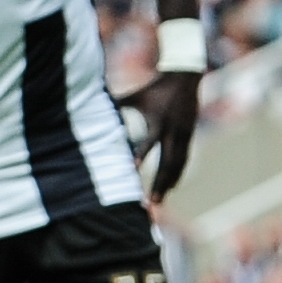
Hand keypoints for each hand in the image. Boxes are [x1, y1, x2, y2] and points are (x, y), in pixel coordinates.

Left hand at [118, 70, 200, 198]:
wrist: (185, 79)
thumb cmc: (154, 88)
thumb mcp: (136, 96)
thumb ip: (118, 103)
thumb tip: (92, 104)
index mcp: (158, 121)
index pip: (149, 142)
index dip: (141, 155)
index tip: (132, 170)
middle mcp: (173, 132)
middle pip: (167, 163)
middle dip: (159, 184)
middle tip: (151, 202)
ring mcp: (183, 136)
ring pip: (177, 165)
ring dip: (169, 184)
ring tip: (160, 201)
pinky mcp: (189, 138)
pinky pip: (183, 160)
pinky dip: (177, 174)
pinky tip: (171, 187)